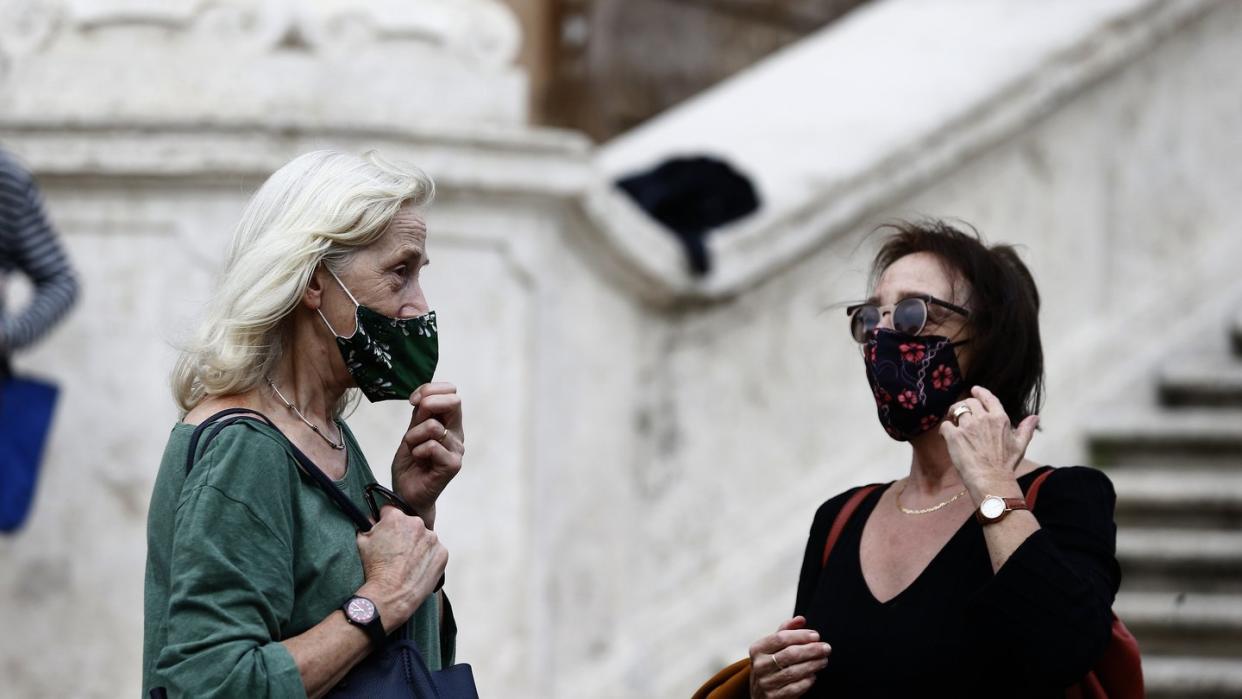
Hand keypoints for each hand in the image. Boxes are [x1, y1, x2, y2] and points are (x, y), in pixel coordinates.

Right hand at [355, 506, 448, 633]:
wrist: (390, 595)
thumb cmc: (374, 570)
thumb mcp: (362, 542)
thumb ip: (367, 524)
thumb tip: (371, 519)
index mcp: (396, 517)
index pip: (391, 511)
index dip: (385, 522)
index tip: (385, 532)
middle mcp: (417, 523)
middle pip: (409, 523)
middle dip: (403, 533)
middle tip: (396, 551)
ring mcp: (432, 538)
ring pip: (424, 537)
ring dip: (417, 545)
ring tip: (406, 563)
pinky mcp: (442, 553)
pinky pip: (435, 551)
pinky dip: (428, 557)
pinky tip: (417, 568)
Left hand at [392, 382, 464, 523]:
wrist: (407, 493)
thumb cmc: (410, 464)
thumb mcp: (411, 432)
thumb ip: (420, 414)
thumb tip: (423, 396)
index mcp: (449, 422)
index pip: (450, 391)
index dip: (429, 389)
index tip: (413, 402)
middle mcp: (457, 434)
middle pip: (454, 401)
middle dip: (428, 404)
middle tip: (414, 420)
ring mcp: (457, 450)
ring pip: (433, 426)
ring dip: (413, 437)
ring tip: (413, 450)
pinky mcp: (453, 465)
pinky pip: (431, 446)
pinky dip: (417, 451)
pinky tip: (418, 461)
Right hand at [748, 616, 831, 698]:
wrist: (759, 695)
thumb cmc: (769, 666)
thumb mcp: (772, 648)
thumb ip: (785, 631)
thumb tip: (801, 619)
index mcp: (757, 649)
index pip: (781, 638)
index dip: (801, 635)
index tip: (816, 635)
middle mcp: (759, 666)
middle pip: (790, 654)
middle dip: (811, 650)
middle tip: (826, 648)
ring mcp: (766, 683)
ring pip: (794, 671)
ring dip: (813, 664)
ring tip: (824, 660)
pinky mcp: (774, 697)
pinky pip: (795, 687)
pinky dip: (807, 681)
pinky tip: (814, 675)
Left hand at [939, 386, 1038, 496]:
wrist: (991, 480)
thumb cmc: (1006, 464)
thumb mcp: (1020, 445)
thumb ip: (1026, 428)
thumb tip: (1035, 417)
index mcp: (999, 418)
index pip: (988, 398)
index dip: (980, 392)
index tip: (974, 390)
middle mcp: (983, 418)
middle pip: (969, 402)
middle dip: (964, 405)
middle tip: (960, 413)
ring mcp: (967, 426)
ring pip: (956, 410)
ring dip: (953, 414)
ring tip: (952, 421)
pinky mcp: (954, 436)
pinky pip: (945, 425)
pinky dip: (944, 429)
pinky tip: (946, 435)